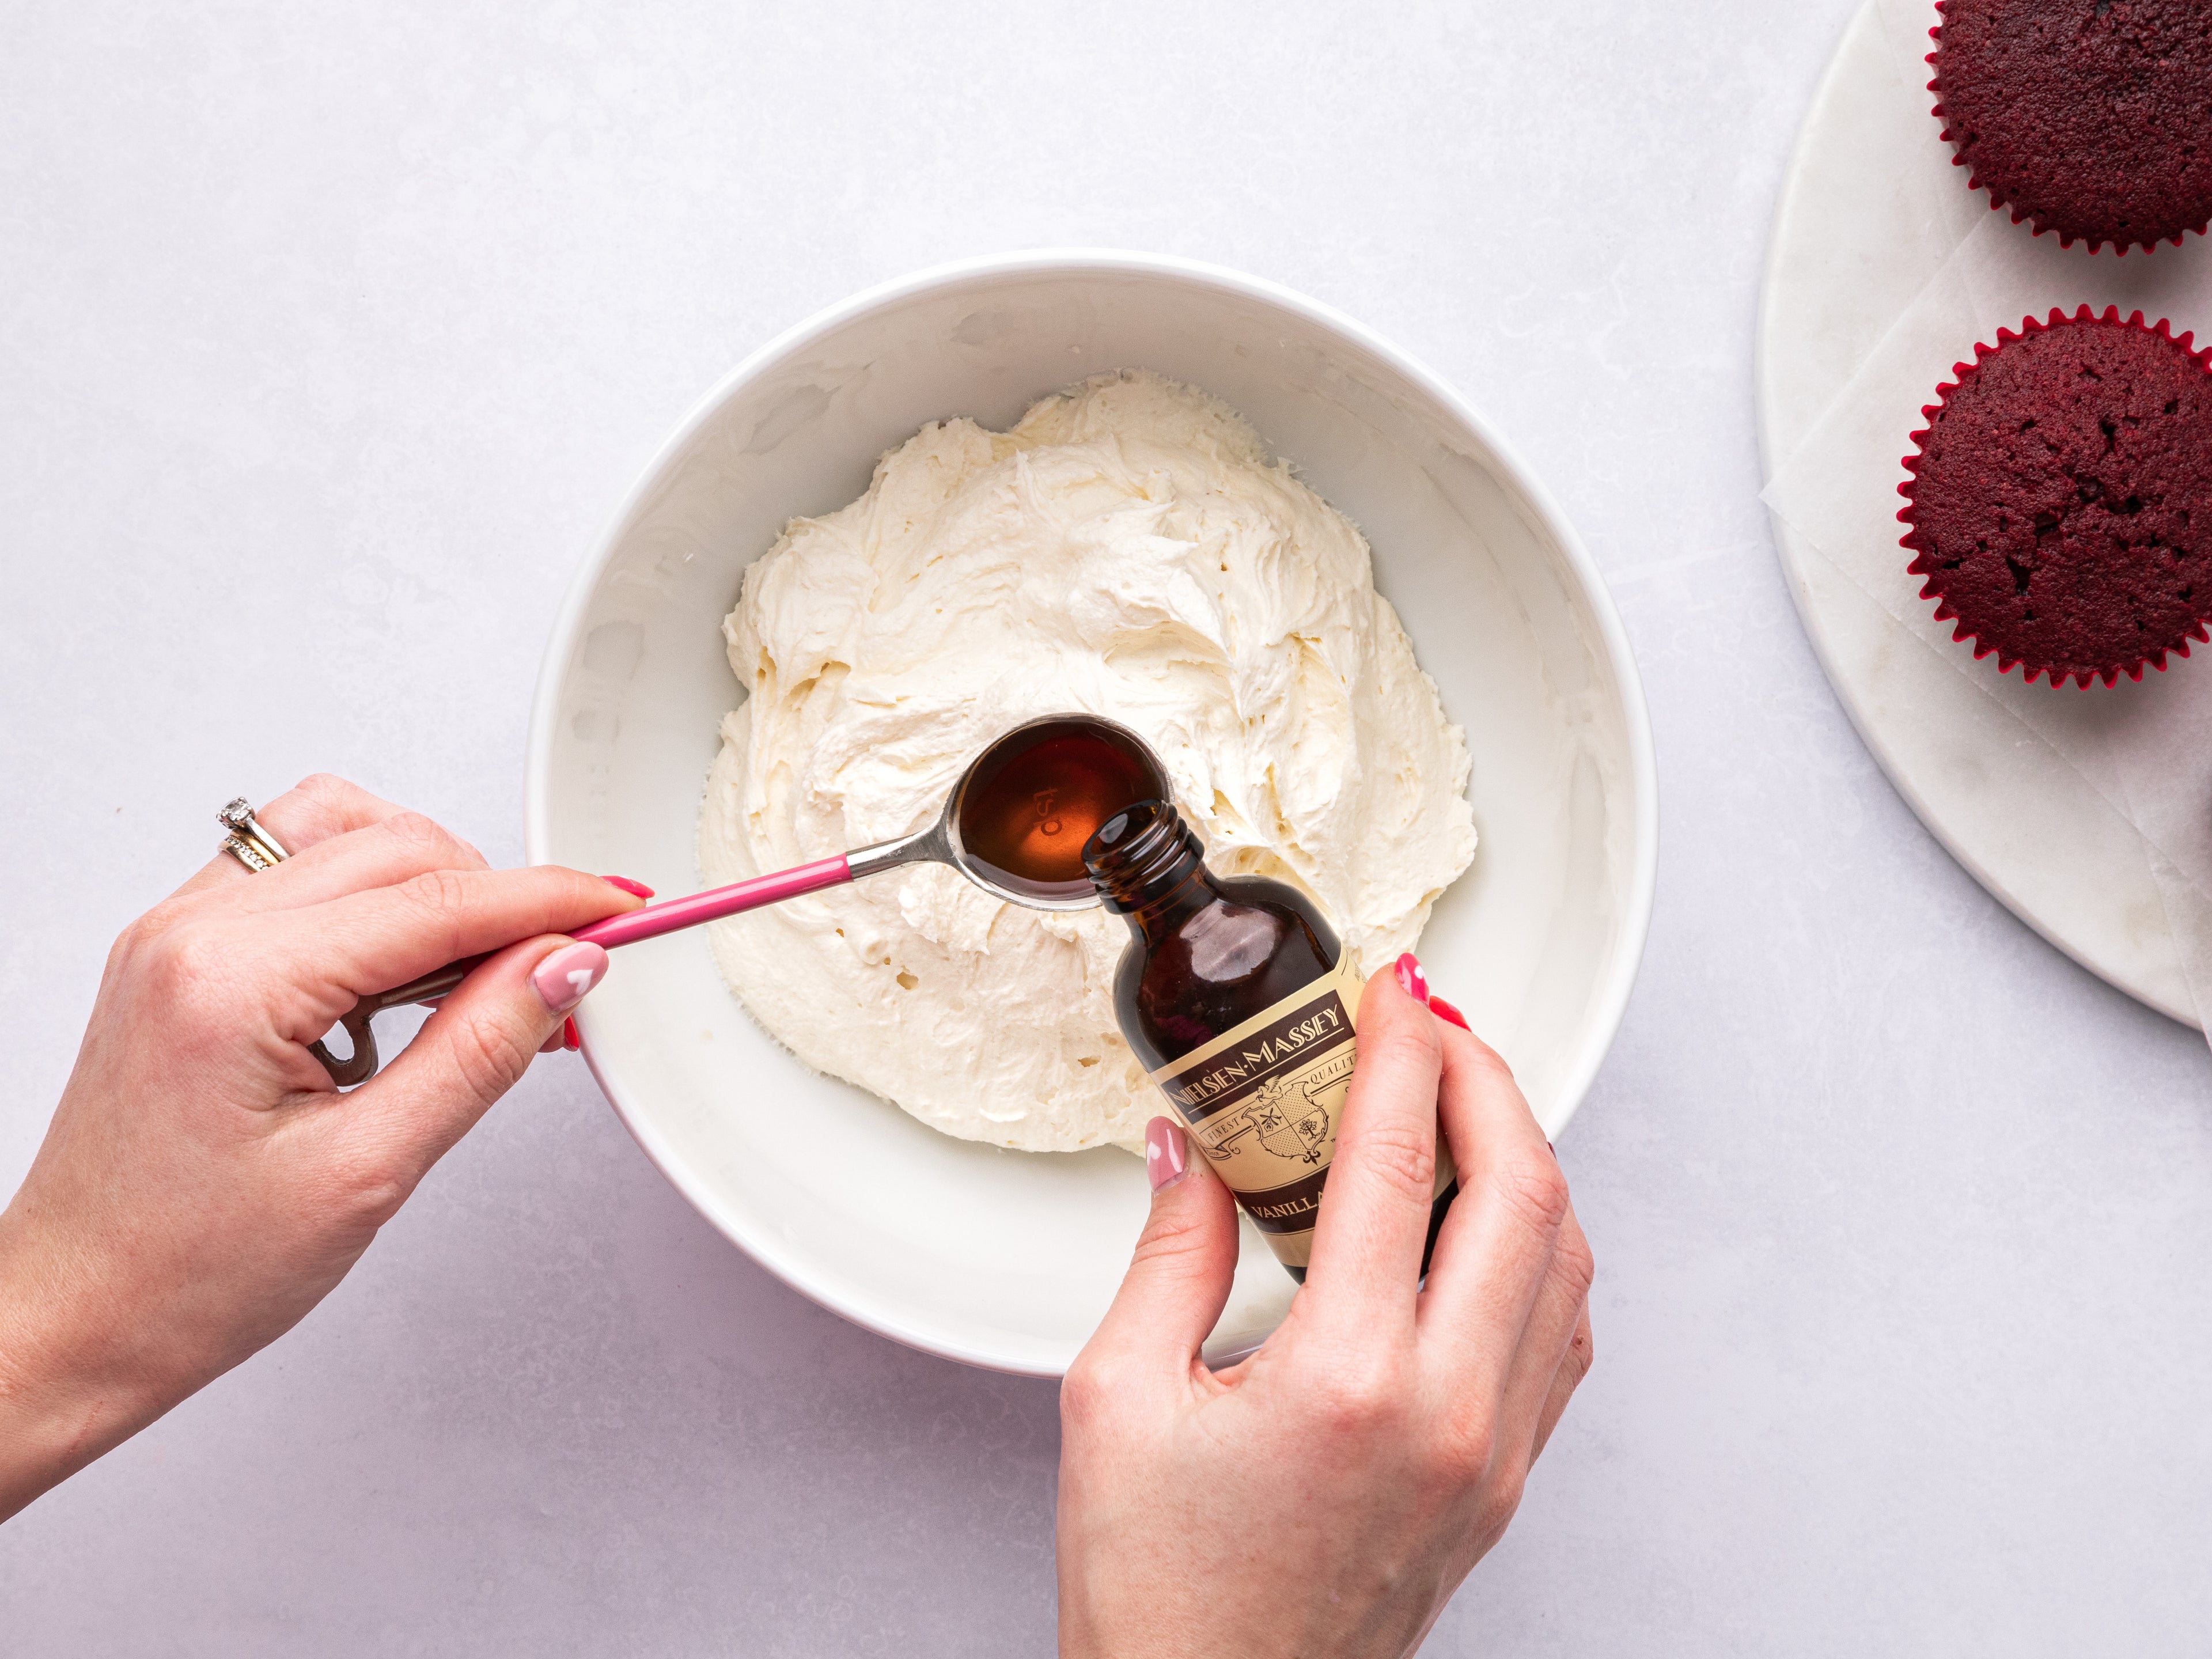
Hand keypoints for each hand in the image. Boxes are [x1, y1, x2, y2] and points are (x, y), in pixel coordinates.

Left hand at [0, 775, 642, 1520]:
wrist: (76, 1315)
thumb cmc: (187, 1273)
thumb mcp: (369, 1170)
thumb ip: (479, 1050)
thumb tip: (563, 966)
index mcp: (231, 982)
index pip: (436, 901)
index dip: (550, 902)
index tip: (621, 912)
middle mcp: (192, 931)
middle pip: (399, 848)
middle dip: (500, 900)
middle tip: (563, 975)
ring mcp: (177, 929)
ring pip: (350, 833)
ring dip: (433, 886)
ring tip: (472, 981)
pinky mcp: (181, 945)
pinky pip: (298, 866)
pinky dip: (372, 898)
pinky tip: (398, 976)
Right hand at [1055, 960, 1594, 1657]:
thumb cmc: (1160, 1593)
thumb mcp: (1119, 1399)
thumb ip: (1168, 1252)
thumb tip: (1190, 1148)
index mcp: (1348, 1382)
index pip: (1398, 1162)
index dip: (1400, 1051)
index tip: (1390, 993)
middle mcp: (1448, 1414)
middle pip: (1522, 1190)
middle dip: (1485, 1078)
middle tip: (1434, 1023)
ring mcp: (1492, 1453)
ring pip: (1563, 1257)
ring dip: (1524, 1155)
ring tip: (1460, 1101)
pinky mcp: (1502, 1482)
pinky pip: (1559, 1331)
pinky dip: (1539, 1244)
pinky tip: (1486, 1216)